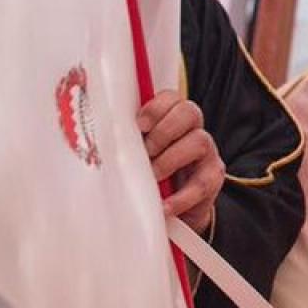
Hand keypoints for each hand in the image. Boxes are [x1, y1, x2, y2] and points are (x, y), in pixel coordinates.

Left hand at [138, 91, 222, 233]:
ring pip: (199, 141)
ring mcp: (207, 153)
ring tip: (153, 176)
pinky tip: (164, 206)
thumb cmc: (146, 176)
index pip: (171, 99)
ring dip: (170, 159)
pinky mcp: (213, 178)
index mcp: (172, 119)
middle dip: (164, 131)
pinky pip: (202, 183)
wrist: (170, 209)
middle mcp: (193, 130)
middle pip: (189, 112)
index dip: (156, 108)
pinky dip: (181, 196)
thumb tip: (94, 137)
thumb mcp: (134, 155)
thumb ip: (124, 142)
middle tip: (146, 151)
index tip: (138, 125)